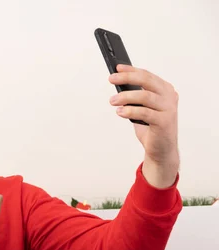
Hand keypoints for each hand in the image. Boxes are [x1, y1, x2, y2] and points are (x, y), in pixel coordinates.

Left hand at [109, 65, 179, 186]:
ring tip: (112, 101)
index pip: (147, 75)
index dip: (131, 70)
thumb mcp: (143, 108)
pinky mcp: (164, 122)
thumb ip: (135, 97)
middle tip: (111, 79)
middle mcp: (169, 97)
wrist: (161, 150)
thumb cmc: (151, 128)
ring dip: (125, 97)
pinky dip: (130, 111)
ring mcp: (168, 109)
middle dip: (127, 78)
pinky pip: (145, 112)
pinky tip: (120, 112)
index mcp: (165, 90)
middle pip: (147, 81)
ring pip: (145, 96)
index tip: (117, 68)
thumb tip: (118, 84)